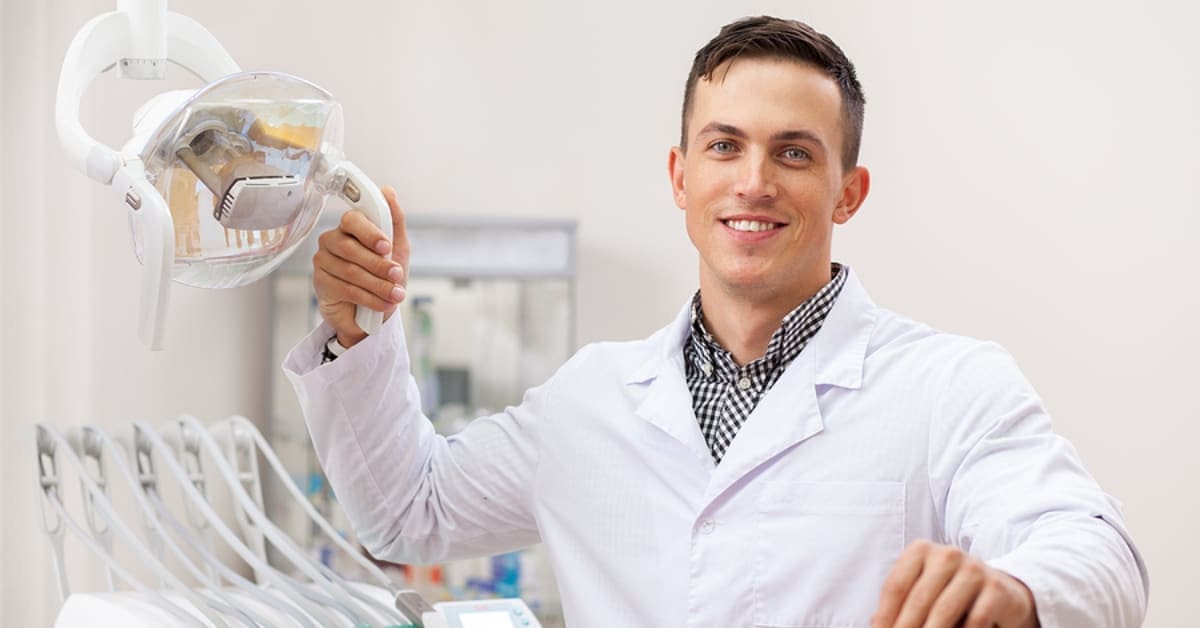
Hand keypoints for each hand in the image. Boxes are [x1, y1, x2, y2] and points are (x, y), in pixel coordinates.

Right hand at [312, 186, 409, 347]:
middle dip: (378, 264)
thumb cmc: (383, 274)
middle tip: (397, 275)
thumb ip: (394, 220)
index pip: (352, 219)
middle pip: (350, 248)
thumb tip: (388, 190)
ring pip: (350, 271)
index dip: (369, 232)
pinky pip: (345, 289)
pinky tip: (382, 303)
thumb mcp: (397, 248)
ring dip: (378, 284)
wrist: (373, 310)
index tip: (386, 246)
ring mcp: (323, 261)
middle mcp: (333, 240)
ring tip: (395, 294)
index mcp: (350, 227)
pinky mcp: (321, 283)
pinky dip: (369, 298)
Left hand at [871, 540, 1037, 627]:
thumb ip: (900, 605)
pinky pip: (975, 619)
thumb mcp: (923, 592)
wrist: (1002, 592)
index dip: (885, 615)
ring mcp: (974, 569)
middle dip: (905, 627)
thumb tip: (877, 624)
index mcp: (921, 551)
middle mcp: (947, 554)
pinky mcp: (997, 588)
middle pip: (918, 599)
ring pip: (944, 610)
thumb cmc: (951, 594)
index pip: (896, 586)